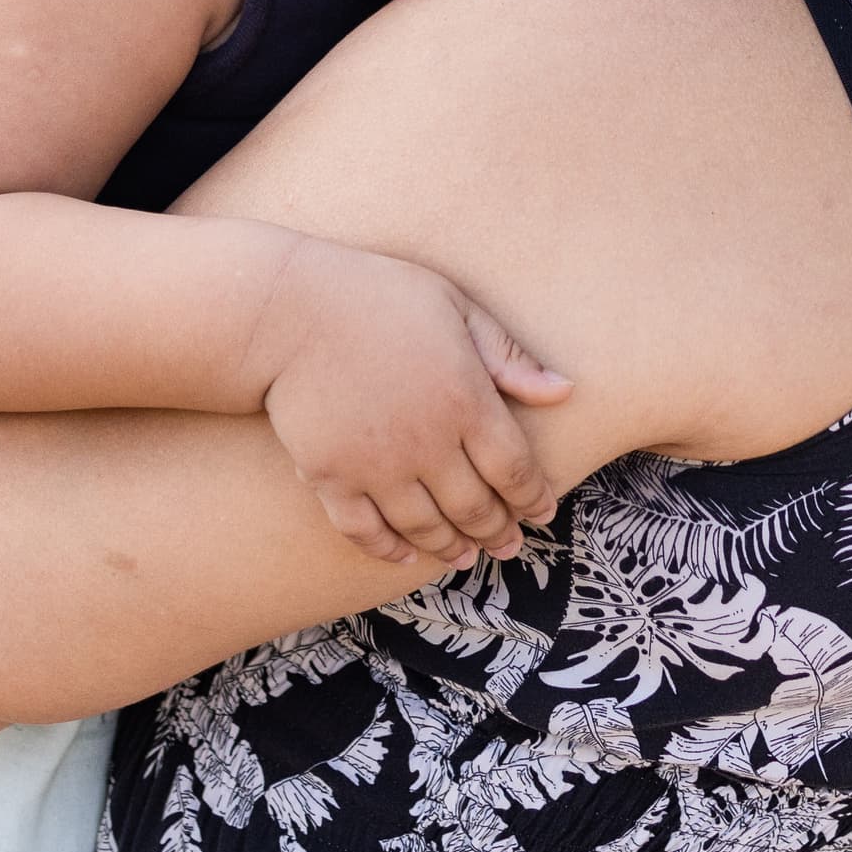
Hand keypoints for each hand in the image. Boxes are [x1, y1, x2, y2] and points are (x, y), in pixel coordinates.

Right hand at [255, 242, 569, 569]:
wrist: (286, 308)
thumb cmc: (377, 296)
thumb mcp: (455, 307)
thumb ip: (508, 356)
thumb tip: (565, 391)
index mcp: (465, 400)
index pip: (514, 470)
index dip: (533, 498)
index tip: (542, 511)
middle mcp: (426, 442)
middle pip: (474, 507)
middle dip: (497, 531)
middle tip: (507, 544)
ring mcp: (376, 465)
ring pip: (425, 526)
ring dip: (450, 546)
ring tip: (464, 555)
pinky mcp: (330, 476)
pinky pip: (364, 530)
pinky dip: (388, 549)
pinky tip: (404, 553)